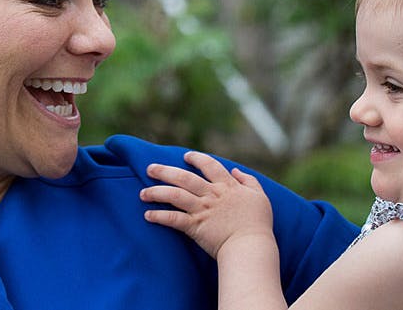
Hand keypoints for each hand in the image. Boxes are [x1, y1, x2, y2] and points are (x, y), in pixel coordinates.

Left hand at [140, 151, 274, 258]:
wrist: (250, 245)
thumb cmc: (258, 223)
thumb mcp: (260, 196)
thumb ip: (249, 181)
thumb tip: (236, 171)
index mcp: (227, 186)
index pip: (209, 165)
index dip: (196, 158)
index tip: (186, 156)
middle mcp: (211, 194)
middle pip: (184, 177)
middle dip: (165, 171)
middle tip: (150, 168)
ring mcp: (202, 210)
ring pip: (174, 195)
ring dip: (156, 192)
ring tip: (142, 193)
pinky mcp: (194, 226)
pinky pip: (173, 219)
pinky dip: (159, 217)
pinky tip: (148, 215)